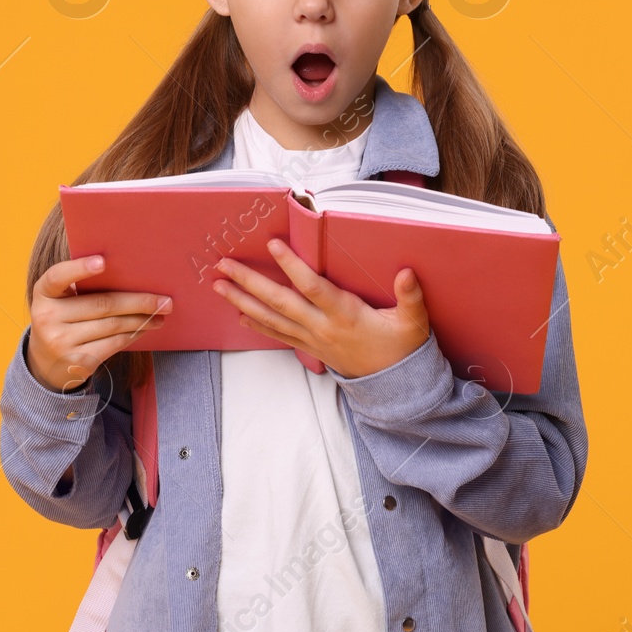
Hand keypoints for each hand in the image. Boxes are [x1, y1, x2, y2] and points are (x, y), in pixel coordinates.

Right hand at [27, 255, 171, 393]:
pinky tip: (144, 328)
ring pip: (113, 325)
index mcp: (43, 293)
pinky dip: (133, 334)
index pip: (57, 276)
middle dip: (138, 301)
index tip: (103, 261)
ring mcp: (60, 342)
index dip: (79, 268)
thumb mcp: (61, 300)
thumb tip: (133, 278)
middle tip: (165, 300)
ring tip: (161, 315)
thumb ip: (82, 287)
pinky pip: (113, 343)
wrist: (46, 362)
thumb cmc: (62, 319)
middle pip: (102, 304)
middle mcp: (47, 317)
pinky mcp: (77, 361)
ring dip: (142, 319)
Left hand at [211, 238, 429, 378]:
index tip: (272, 245)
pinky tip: (238, 314)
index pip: (313, 287)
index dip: (292, 266)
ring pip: (272, 318)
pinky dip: (257, 324)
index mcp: (345, 315)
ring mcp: (313, 340)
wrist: (394, 386)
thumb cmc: (402, 348)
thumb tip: (407, 272)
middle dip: (250, 282)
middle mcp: (322, 327)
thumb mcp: (413, 323)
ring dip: (242, 301)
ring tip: (218, 286)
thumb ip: (410, 297)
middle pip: (280, 302)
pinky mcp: (310, 348)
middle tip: (224, 265)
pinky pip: (278, 335)